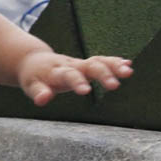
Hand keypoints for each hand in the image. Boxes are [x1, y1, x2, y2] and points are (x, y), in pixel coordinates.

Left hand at [17, 51, 131, 106]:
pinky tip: (128, 65)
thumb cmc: (33, 77)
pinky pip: (102, 60)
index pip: (68, 75)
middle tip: (115, 86)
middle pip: (89, 66)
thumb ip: (38, 92)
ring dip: (114, 66)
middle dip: (103, 74)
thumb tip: (42, 100)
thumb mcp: (31, 85)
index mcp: (56, 71)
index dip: (77, 82)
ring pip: (99, 61)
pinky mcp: (86, 64)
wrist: (34, 60)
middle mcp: (71, 65)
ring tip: (128, 72)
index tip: (86, 91)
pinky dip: (115, 62)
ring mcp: (80, 63)